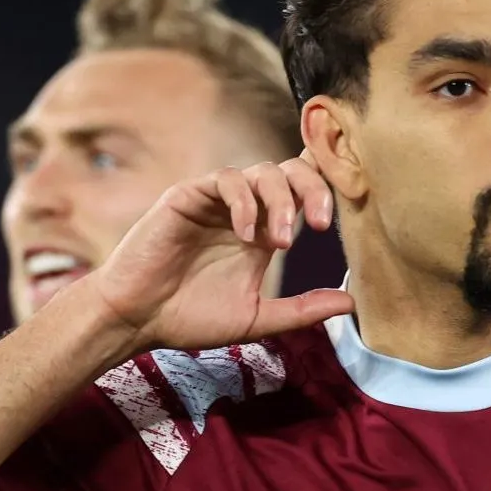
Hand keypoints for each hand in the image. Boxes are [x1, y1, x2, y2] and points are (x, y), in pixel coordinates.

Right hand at [87, 157, 353, 351]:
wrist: (139, 320)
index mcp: (265, 231)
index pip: (303, 191)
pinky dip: (243, 202)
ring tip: (280, 241)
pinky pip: (225, 180)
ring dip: (279, 201)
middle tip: (320, 225)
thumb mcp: (257, 318)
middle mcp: (245, 209)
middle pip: (291, 171)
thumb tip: (352, 302)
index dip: (327, 186)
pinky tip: (245, 234)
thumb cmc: (191, 318)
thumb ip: (302, 309)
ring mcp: (217, 200)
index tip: (350, 206)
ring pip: (262, 171)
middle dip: (313, 190)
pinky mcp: (189, 195)